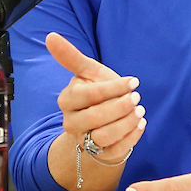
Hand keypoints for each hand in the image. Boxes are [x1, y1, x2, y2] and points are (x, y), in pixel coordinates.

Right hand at [46, 32, 145, 162]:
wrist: (103, 120)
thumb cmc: (97, 91)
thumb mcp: (88, 72)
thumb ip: (71, 56)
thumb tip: (50, 36)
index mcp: (67, 100)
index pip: (90, 95)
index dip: (113, 88)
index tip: (133, 81)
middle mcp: (71, 123)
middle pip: (94, 118)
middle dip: (120, 107)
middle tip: (137, 98)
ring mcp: (84, 141)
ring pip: (104, 137)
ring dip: (127, 123)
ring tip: (140, 111)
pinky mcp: (100, 155)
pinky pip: (116, 150)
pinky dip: (132, 137)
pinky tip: (140, 124)